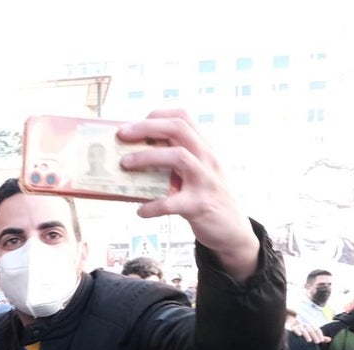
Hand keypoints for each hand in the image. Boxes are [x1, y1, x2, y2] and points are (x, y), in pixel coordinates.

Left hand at [117, 110, 258, 278]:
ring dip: (147, 157)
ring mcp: (205, 180)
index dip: (156, 116)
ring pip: (179, 157)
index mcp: (203, 147)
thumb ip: (174, 162)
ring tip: (125, 164)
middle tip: (121, 135)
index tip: (133, 124)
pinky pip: (172, 202)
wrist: (232, 229)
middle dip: (146, 128)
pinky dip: (153, 206)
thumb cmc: (205, 198)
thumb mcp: (195, 173)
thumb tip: (132, 156)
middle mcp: (207, 158)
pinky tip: (140, 211)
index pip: (183, 117)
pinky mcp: (200, 205)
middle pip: (179, 129)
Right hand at [288, 318, 329, 343]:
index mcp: (312, 326)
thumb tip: (330, 339)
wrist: (294, 326)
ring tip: (309, 341)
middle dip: (315, 336)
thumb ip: (321, 337)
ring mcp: (300, 326)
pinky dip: (297, 331)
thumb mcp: (313, 334)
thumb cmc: (306, 332)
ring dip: (307, 335)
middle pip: (311, 330)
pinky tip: (299, 335)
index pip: (317, 330)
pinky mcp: (294, 328)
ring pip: (304, 330)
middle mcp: (306, 326)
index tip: (321, 341)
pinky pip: (296, 329)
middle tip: (317, 342)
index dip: (320, 335)